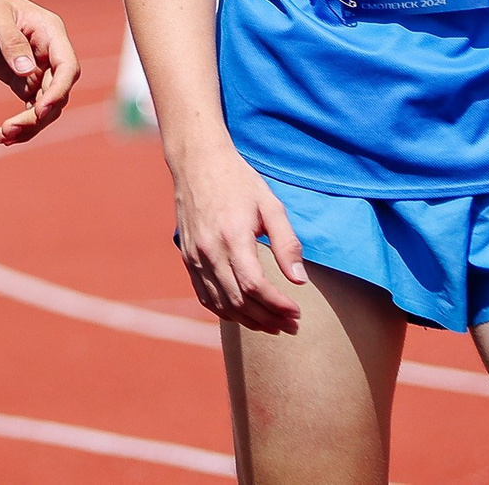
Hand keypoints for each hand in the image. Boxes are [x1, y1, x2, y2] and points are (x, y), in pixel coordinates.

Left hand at [0, 0, 78, 143]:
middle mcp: (50, 54)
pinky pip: (30, 108)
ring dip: (29, 125)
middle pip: (57, 94)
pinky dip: (21, 124)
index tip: (40, 110)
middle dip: (38, 115)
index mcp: (51, 34)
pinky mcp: (23, 81)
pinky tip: (3, 137)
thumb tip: (27, 71)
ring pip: (45, 106)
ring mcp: (39, 69)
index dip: (58, 91)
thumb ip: (12, 43)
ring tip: (3, 136)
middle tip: (10, 128)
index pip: (67, 68)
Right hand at [171, 144, 306, 333]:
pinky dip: (226, 311)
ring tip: (273, 326)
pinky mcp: (188, 259)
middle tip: (292, 326)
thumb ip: (287, 243)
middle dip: (269, 319)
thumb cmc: (238, 181)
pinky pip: (206, 296)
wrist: (196, 162)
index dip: (278, 305)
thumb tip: (300, 280)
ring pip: (222, 304)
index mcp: (233, 237)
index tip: (298, 312)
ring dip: (249, 321)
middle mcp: (210, 252)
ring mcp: (195, 257)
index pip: (256, 286)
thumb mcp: (270, 205)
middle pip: (240, 301)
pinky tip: (245, 314)